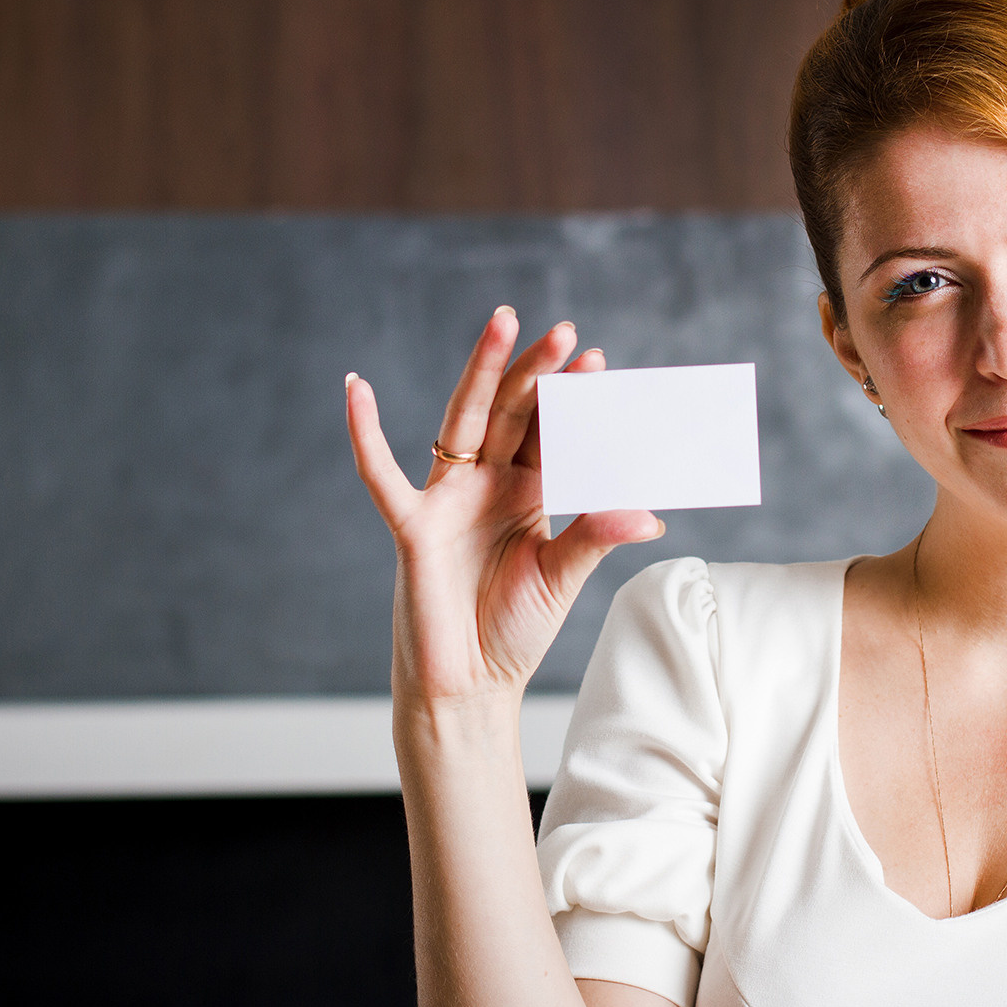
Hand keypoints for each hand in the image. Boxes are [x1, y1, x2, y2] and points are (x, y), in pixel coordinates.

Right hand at [345, 308, 662, 708]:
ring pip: (464, 420)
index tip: (599, 362)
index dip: (572, 399)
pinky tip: (356, 389)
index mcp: (527, 490)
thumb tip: (650, 515)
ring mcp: (448, 499)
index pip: (553, 431)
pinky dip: (364, 434)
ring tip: (503, 323)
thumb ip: (596, 536)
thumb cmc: (514, 627)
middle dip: (537, 371)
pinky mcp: (413, 526)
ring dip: (482, 371)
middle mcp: (487, 483)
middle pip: (514, 412)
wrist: (471, 684)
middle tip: (565, 330)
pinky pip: (380, 475)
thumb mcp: (562, 574)